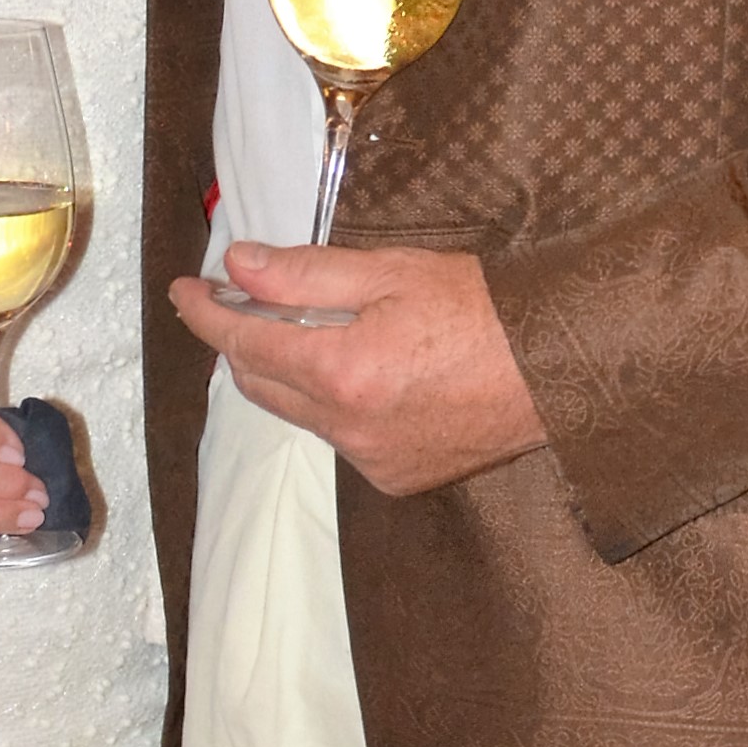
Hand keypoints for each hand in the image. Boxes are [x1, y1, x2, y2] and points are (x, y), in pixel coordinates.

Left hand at [171, 243, 547, 497]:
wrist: (561, 368)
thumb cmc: (484, 309)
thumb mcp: (392, 271)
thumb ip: (305, 274)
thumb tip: (237, 267)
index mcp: (343, 372)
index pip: (244, 344)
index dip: (207, 315)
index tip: (186, 290)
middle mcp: (348, 429)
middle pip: (261, 386)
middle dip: (242, 343)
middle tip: (241, 301)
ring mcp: (371, 462)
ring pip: (300, 414)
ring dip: (291, 373)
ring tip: (312, 329)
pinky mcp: (395, 479)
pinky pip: (339, 438)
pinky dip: (334, 404)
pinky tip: (367, 373)